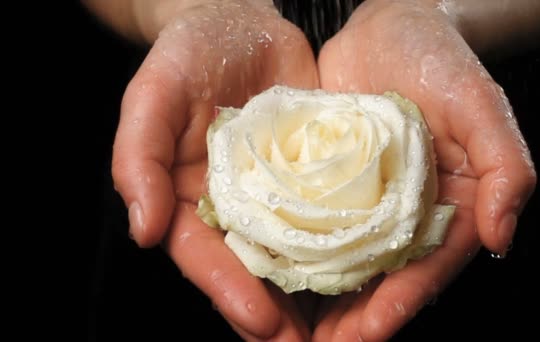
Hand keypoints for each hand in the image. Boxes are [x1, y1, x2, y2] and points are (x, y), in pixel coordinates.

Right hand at [111, 1, 317, 338]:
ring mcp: (279, 194)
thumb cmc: (190, 54)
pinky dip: (346, 244)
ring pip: (294, 254)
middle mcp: (236, 206)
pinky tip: (369, 270)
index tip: (260, 323)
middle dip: (276, 313)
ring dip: (314, 296)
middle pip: (252, 269)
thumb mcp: (154, 94)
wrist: (242, 21)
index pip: (205, 256)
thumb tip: (143, 229)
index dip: (228, 291)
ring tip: (343, 331)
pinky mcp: (315, 175)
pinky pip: (330, 214)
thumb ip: (138, 158)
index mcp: (190, 198)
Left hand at [313, 0, 536, 339]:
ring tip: (287, 329)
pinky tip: (270, 272)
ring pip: (342, 261)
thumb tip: (502, 235)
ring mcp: (362, 199)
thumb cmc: (441, 60)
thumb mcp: (481, 105)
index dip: (399, 303)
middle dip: (352, 318)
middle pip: (379, 278)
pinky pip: (311, 221)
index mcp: (444, 206)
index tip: (367, 334)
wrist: (390, 26)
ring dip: (318, 299)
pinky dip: (294, 250)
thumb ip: (505, 166)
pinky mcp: (327, 180)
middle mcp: (402, 212)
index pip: (424, 267)